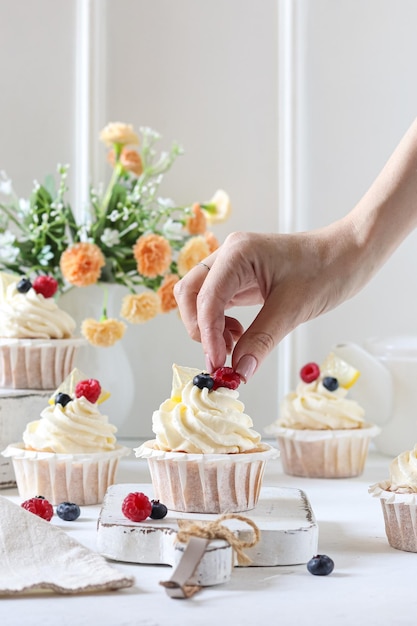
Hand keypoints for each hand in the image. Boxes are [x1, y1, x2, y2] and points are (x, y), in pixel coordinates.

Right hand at [174, 224, 367, 380]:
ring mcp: (232, 266)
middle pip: (189, 294)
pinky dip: (218, 323)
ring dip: (207, 327)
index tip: (218, 364)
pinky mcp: (239, 278)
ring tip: (233, 346)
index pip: (207, 298)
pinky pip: (215, 302)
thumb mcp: (293, 309)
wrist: (349, 253)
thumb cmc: (328, 269)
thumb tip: (238, 372)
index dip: (208, 335)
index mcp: (238, 253)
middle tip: (221, 358)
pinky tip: (238, 336)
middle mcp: (229, 255)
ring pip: (198, 298)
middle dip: (199, 329)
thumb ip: (261, 341)